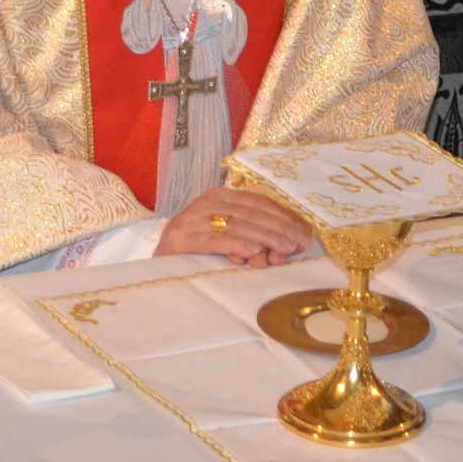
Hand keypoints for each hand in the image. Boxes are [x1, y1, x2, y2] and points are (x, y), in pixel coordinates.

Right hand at [155, 187, 312, 267]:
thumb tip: (288, 246)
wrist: (158, 265)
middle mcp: (208, 203)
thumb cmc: (199, 252)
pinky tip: (253, 252)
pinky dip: (236, 245)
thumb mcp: (227, 237)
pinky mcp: (182, 239)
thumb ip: (253, 236)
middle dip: (279, 229)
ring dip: (264, 238)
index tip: (304, 233)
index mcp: (221, 196)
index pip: (259, 203)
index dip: (283, 217)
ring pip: (237, 225)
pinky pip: (214, 240)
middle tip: (298, 245)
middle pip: (252, 213)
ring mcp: (193, 219)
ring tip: (283, 251)